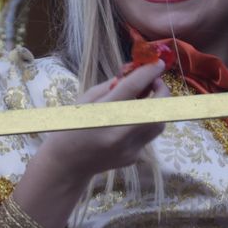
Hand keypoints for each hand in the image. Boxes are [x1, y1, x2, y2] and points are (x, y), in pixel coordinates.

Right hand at [8, 63, 169, 227]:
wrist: (65, 165)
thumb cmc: (70, 127)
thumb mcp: (84, 100)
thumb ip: (111, 87)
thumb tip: (135, 73)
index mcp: (102, 115)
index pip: (132, 88)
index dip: (148, 73)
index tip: (158, 63)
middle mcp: (119, 133)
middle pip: (156, 109)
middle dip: (162, 91)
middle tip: (155, 82)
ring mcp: (129, 148)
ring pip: (158, 123)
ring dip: (157, 107)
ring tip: (145, 98)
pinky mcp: (133, 157)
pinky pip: (148, 134)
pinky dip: (145, 122)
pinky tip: (130, 120)